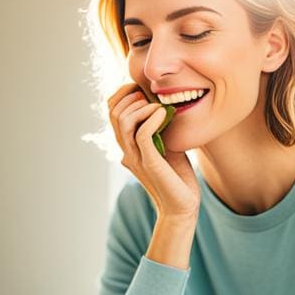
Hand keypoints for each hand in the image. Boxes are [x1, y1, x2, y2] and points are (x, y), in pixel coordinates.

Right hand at [107, 83, 200, 221]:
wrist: (182, 206)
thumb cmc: (177, 177)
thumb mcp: (166, 145)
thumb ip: (158, 128)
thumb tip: (160, 106)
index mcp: (127, 145)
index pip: (112, 112)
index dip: (122, 94)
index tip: (141, 87)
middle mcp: (126, 150)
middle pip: (114, 113)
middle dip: (130, 96)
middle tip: (149, 95)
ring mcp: (135, 157)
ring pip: (123, 121)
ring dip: (140, 106)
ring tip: (158, 105)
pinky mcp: (149, 163)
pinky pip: (142, 134)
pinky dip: (152, 118)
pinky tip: (163, 114)